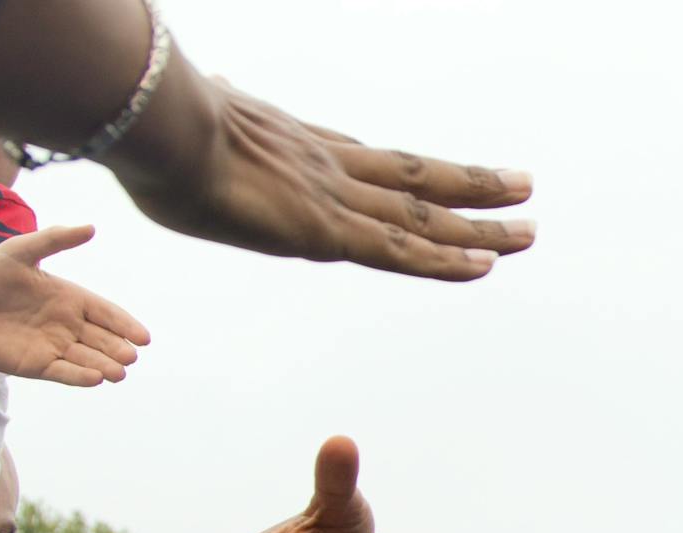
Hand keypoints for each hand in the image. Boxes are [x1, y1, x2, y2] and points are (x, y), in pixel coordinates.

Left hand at [0, 226, 149, 386]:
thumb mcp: (20, 250)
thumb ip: (55, 239)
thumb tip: (91, 227)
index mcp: (67, 296)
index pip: (104, 312)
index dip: (124, 323)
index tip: (144, 336)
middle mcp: (64, 324)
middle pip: (100, 338)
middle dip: (117, 348)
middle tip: (132, 356)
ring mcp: (51, 346)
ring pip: (86, 358)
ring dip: (104, 365)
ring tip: (120, 372)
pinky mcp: (35, 365)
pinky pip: (63, 372)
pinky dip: (79, 376)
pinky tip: (96, 379)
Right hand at [115, 73, 535, 281]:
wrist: (160, 124)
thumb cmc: (155, 130)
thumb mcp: (182, 132)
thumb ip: (198, 135)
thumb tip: (179, 118)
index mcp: (294, 145)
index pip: (364, 162)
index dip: (405, 176)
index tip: (438, 180)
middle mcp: (326, 166)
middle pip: (412, 179)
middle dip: (469, 186)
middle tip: (520, 188)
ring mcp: (331, 198)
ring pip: (422, 215)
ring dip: (479, 225)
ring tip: (528, 227)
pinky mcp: (326, 232)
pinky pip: (399, 251)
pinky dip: (442, 259)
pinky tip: (482, 265)